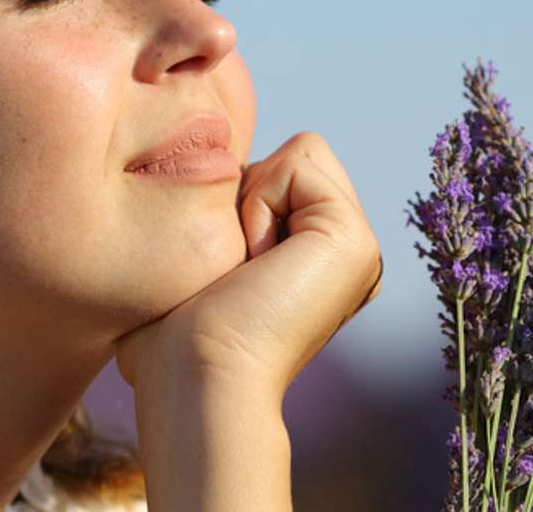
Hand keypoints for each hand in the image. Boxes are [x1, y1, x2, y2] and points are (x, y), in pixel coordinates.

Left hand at [114, 132, 383, 395]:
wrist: (197, 380)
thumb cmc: (172, 341)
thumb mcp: (191, 265)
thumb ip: (212, 218)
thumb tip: (190, 181)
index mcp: (319, 263)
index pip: (280, 171)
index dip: (234, 199)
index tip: (223, 271)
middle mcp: (348, 255)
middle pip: (296, 156)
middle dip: (248, 193)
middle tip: (235, 267)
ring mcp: (360, 246)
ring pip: (301, 152)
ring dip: (252, 199)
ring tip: (245, 267)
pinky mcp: (355, 239)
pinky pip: (299, 160)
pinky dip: (260, 203)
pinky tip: (256, 265)